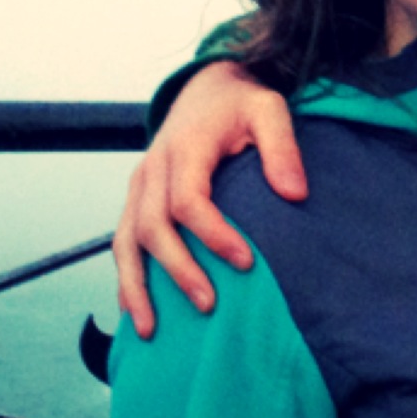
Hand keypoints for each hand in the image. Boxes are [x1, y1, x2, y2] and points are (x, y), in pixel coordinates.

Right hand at [114, 61, 307, 335]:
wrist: (205, 87)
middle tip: (209, 304)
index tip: (246, 263)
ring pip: (125, 241)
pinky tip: (133, 312)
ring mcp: (139, 185)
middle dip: (178, 270)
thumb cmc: (241, 103)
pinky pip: (121, 243)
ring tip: (150, 330)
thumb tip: (295, 195)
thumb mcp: (269, 109)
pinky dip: (125, 279)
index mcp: (185, 147)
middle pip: (153, 227)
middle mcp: (153, 168)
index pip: (188, 199)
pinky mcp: (136, 199)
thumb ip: (282, 147)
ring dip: (135, 287)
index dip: (213, 235)